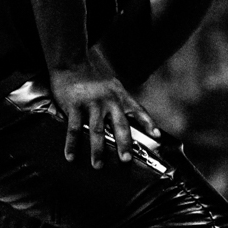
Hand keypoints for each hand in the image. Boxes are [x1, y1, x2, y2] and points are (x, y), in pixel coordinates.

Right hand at [50, 49, 159, 167]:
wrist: (72, 62)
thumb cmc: (93, 78)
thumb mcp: (113, 86)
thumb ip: (120, 102)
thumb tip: (129, 121)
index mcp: (120, 96)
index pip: (138, 110)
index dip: (148, 123)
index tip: (157, 136)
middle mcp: (109, 100)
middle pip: (119, 125)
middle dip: (124, 143)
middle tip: (126, 159)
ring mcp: (92, 103)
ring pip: (97, 130)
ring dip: (97, 149)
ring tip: (98, 165)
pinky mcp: (74, 105)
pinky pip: (74, 128)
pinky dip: (72, 144)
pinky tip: (71, 156)